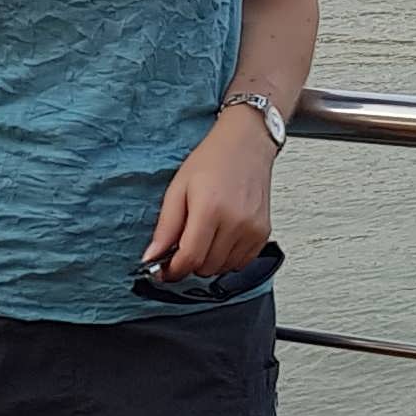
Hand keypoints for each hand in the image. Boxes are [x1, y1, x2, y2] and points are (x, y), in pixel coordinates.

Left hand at [143, 109, 275, 279]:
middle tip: (183, 243)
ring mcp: (253, 229)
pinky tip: (220, 237)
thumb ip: (165, 227)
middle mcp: (236, 222)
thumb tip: (152, 257)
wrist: (246, 144)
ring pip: (222, 269)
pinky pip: (240, 263)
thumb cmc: (212, 161)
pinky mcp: (263, 233)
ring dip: (208, 261)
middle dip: (189, 262)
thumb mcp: (177, 189)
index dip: (172, 271)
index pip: (190, 258)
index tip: (164, 271)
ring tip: (203, 235)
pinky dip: (226, 258)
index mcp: (210, 209)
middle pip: (205, 267)